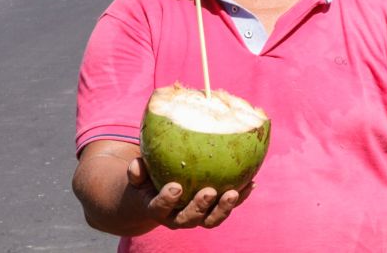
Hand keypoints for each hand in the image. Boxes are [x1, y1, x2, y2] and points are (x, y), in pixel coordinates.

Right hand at [127, 157, 253, 228]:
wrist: (158, 195)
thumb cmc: (147, 178)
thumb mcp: (138, 172)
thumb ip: (136, 169)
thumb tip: (135, 166)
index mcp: (157, 208)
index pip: (159, 209)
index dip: (167, 201)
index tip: (175, 186)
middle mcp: (177, 217)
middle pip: (189, 219)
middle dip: (200, 207)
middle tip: (209, 191)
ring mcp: (197, 216)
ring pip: (211, 219)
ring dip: (224, 208)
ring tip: (234, 192)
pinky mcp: (213, 211)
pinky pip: (228, 206)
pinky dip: (240, 197)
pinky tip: (251, 182)